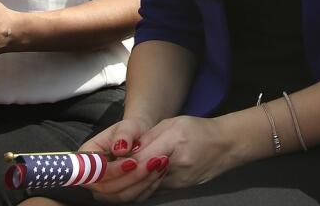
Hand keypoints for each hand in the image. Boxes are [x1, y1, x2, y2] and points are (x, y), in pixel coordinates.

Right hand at [80, 116, 162, 201]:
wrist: (139, 139)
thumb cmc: (130, 130)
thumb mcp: (127, 126)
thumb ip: (123, 134)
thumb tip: (120, 148)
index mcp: (86, 157)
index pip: (95, 171)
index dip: (113, 170)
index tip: (133, 162)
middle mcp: (91, 177)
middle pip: (108, 187)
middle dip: (132, 177)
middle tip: (154, 162)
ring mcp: (104, 189)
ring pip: (121, 195)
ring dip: (142, 182)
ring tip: (160, 165)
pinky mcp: (118, 194)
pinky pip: (133, 197)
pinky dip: (148, 186)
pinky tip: (159, 173)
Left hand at [86, 115, 247, 200]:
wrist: (226, 145)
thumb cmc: (198, 130)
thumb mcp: (171, 124)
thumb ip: (146, 137)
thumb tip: (121, 149)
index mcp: (173, 143)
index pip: (136, 162)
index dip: (114, 168)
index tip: (98, 169)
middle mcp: (174, 166)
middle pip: (135, 185)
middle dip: (111, 187)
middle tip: (94, 185)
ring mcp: (176, 182)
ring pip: (141, 194)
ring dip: (118, 194)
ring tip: (100, 190)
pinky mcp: (176, 190)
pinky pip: (150, 194)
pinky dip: (132, 194)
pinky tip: (119, 191)